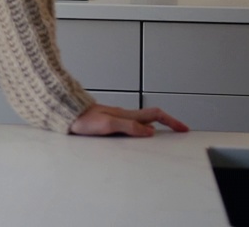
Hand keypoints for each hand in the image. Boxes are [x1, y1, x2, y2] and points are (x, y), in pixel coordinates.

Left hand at [69, 103, 188, 136]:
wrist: (65, 113)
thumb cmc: (83, 119)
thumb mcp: (108, 125)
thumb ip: (129, 127)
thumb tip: (150, 132)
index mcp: (127, 115)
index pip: (155, 115)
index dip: (171, 121)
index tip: (183, 128)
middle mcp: (124, 115)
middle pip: (151, 117)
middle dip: (167, 123)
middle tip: (178, 131)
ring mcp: (117, 117)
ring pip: (141, 120)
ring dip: (155, 125)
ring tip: (164, 133)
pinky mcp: (109, 121)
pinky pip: (131, 124)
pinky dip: (141, 129)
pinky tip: (138, 134)